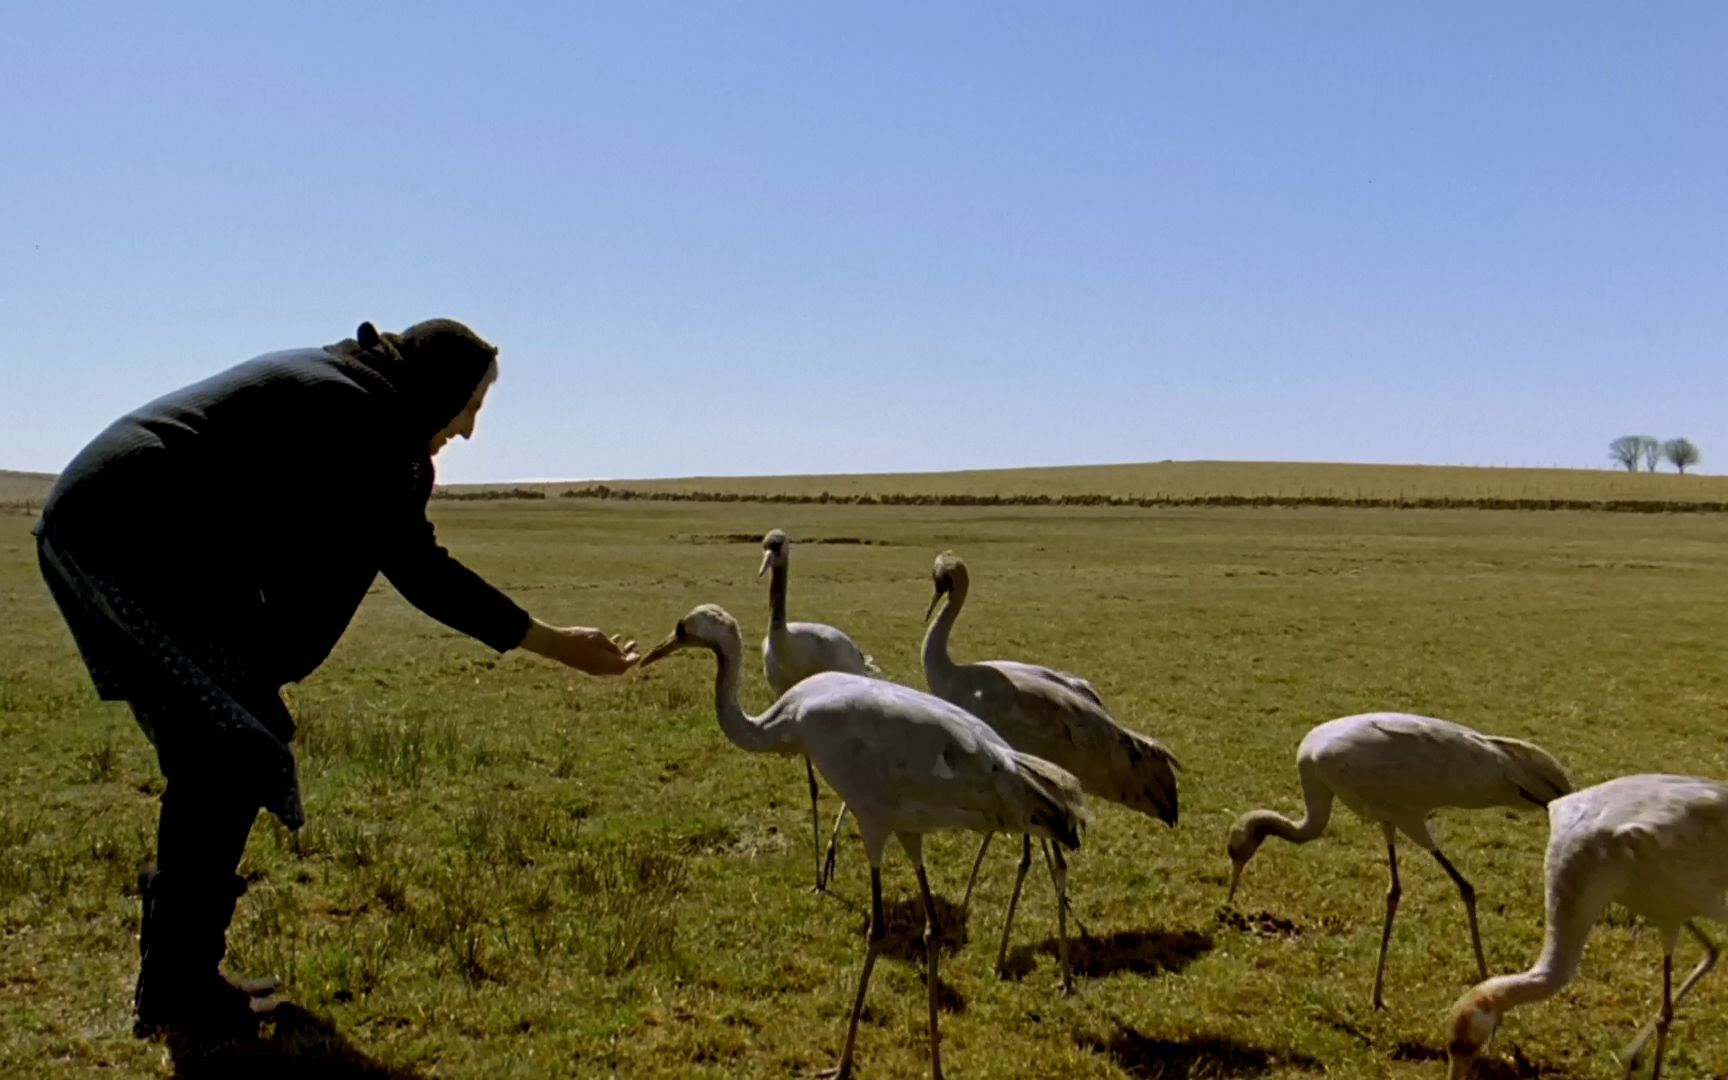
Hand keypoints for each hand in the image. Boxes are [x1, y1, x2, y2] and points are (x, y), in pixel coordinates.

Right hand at [520, 620, 638, 675]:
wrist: (556, 644)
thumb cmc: (578, 638)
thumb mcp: (599, 638)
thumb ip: (612, 646)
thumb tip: (619, 652)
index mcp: (605, 664)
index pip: (625, 665)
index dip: (633, 658)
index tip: (638, 650)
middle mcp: (600, 670)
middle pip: (619, 667)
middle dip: (627, 656)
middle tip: (632, 644)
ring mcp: (592, 669)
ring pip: (610, 664)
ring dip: (617, 653)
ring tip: (621, 639)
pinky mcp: (585, 666)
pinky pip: (601, 662)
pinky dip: (607, 654)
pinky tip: (607, 641)